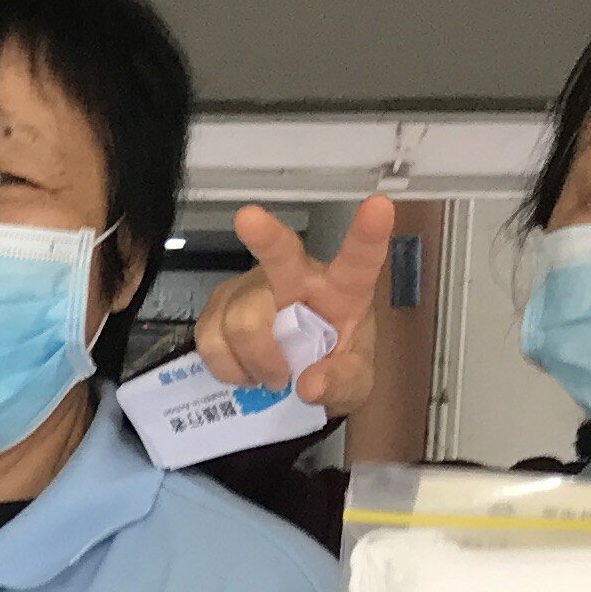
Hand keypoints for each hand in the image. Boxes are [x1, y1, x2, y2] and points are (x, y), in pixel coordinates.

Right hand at [191, 193, 393, 410]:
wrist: (296, 377)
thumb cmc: (333, 367)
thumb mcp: (354, 385)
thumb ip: (340, 382)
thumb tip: (310, 384)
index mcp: (343, 289)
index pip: (359, 260)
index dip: (368, 235)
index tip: (379, 206)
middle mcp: (298, 276)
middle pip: (280, 255)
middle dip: (265, 236)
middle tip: (248, 218)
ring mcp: (252, 287)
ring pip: (242, 321)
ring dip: (256, 362)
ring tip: (273, 377)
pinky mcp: (218, 304)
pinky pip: (211, 338)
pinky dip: (228, 368)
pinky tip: (246, 369)